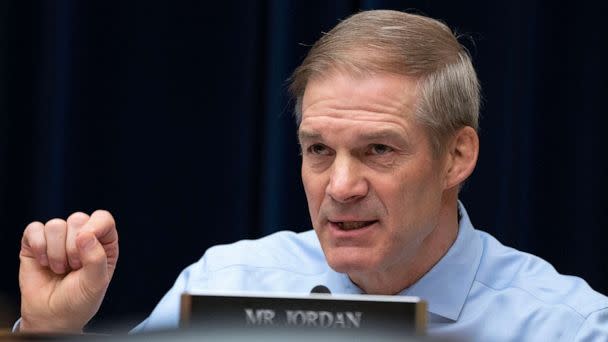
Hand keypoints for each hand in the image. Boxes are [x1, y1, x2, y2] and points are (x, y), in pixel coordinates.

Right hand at [18, 210, 118, 332]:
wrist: (52, 316)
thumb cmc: (79, 299)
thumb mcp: (96, 283)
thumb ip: (96, 258)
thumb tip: (84, 234)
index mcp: (103, 242)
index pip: (103, 218)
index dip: (94, 227)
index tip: (85, 244)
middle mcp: (82, 235)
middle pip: (77, 219)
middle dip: (73, 248)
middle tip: (73, 268)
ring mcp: (59, 237)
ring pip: (55, 225)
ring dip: (56, 253)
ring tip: (59, 269)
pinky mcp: (36, 242)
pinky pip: (34, 229)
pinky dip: (38, 247)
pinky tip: (44, 263)